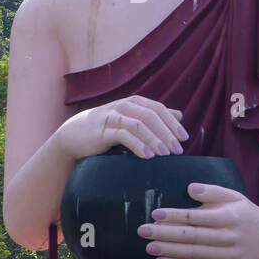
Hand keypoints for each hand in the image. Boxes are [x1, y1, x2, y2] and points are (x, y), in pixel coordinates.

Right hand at [56, 94, 187, 159]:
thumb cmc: (108, 127)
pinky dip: (138, 145)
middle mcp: (124, 106)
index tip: (184, 138)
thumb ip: (154, 116)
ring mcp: (112, 117)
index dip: (172, 123)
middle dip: (167, 133)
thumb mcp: (133, 119)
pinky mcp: (102, 131)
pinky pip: (123, 135)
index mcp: (134, 102)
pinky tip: (148, 156)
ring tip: (166, 154)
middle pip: (151, 116)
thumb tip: (180, 114)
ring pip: (138, 124)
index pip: (158, 109)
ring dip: (155, 139)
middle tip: (178, 150)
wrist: (74, 134)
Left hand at [139, 183, 258, 258]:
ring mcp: (231, 255)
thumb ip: (213, 191)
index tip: (156, 214)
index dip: (177, 216)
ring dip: (170, 251)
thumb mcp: (234, 197)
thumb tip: (190, 188)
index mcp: (232, 216)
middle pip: (194, 236)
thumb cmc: (245, 214)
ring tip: (149, 247)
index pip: (199, 217)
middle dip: (166, 234)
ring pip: (196, 254)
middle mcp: (232, 237)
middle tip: (143, 231)